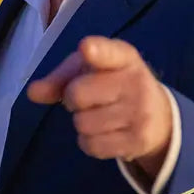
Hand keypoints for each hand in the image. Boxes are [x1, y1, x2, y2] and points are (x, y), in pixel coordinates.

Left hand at [26, 36, 172, 178]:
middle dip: (73, 99)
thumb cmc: (114, 85)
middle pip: (77, 93)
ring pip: (82, 123)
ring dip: (82, 122)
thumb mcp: (91, 71)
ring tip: (100, 115)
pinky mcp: (138, 140)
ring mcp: (140, 112)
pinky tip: (104, 132)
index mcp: (123, 57)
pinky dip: (89, 142)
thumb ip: (61, 78)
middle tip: (90, 98)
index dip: (96, 51)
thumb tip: (33, 92)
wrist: (160, 116)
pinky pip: (91, 145)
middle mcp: (135, 81)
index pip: (109, 52)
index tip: (86, 48)